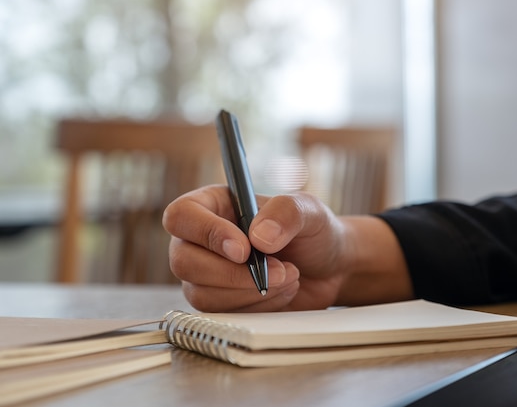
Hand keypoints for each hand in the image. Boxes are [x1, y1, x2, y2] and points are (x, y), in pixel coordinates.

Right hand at [163, 185, 412, 311]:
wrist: (330, 268)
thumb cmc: (313, 231)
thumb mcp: (308, 211)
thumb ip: (286, 213)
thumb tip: (259, 237)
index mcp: (213, 206)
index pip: (182, 216)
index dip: (206, 233)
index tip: (244, 249)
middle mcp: (202, 240)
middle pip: (183, 261)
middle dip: (233, 273)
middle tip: (277, 269)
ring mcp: (207, 274)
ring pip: (201, 294)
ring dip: (249, 291)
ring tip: (287, 276)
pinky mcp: (221, 303)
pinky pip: (223, 314)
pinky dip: (257, 306)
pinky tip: (281, 291)